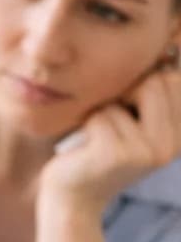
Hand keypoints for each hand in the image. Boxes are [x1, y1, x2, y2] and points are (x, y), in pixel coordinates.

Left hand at [40, 64, 180, 215]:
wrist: (72, 196)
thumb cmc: (96, 149)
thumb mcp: (130, 119)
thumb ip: (150, 90)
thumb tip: (167, 45)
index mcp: (178, 136)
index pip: (174, 80)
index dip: (145, 81)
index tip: (126, 106)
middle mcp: (170, 147)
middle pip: (155, 81)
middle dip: (124, 93)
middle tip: (110, 122)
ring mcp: (147, 153)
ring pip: (125, 95)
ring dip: (104, 110)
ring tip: (99, 136)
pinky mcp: (118, 156)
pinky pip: (101, 114)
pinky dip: (88, 124)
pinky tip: (86, 148)